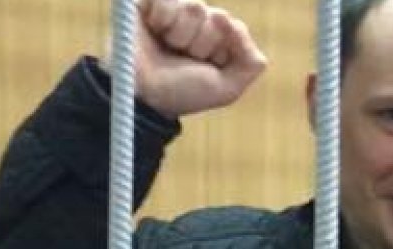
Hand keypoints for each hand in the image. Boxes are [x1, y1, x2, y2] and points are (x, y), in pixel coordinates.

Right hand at [131, 0, 267, 117]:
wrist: (141, 96)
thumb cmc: (181, 93)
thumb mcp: (227, 88)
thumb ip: (251, 62)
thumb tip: (236, 23)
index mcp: (217, 36)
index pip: (233, 26)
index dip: (219, 50)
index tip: (204, 66)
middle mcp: (196, 20)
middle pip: (216, 16)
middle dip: (201, 45)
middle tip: (181, 58)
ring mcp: (173, 9)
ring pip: (194, 7)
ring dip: (180, 35)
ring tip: (166, 46)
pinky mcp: (148, 2)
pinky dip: (162, 17)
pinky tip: (153, 30)